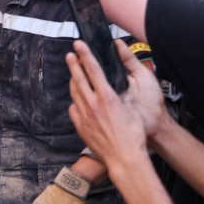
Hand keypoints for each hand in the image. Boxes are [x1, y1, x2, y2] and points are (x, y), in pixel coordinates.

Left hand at [66, 41, 151, 177]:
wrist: (124, 158)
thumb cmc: (133, 135)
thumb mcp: (133, 110)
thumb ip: (124, 97)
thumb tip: (120, 90)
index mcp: (107, 97)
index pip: (93, 70)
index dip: (86, 55)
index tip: (79, 45)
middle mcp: (92, 104)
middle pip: (79, 79)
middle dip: (74, 64)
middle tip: (70, 54)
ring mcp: (84, 116)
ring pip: (75, 93)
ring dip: (73, 81)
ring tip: (74, 73)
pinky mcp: (80, 127)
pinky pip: (74, 109)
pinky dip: (76, 102)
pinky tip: (78, 100)